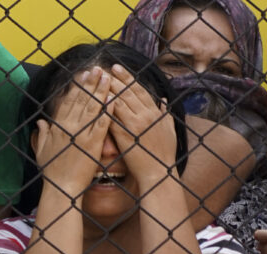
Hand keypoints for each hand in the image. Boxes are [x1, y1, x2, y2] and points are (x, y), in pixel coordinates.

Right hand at [34, 66, 111, 193]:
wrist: (61, 188)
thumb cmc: (52, 171)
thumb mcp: (42, 149)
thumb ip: (42, 133)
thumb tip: (41, 121)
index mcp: (58, 126)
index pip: (68, 101)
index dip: (77, 86)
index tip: (83, 74)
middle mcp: (69, 126)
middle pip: (81, 99)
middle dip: (90, 82)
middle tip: (98, 68)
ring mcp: (81, 134)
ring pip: (92, 107)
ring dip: (100, 90)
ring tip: (107, 77)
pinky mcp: (92, 144)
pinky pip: (101, 124)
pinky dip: (107, 111)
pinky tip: (113, 99)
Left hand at [108, 64, 176, 184]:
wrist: (159, 173)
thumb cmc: (164, 154)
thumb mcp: (169, 130)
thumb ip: (165, 114)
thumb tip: (163, 100)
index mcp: (155, 113)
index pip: (139, 90)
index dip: (127, 78)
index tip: (117, 68)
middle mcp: (146, 116)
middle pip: (128, 92)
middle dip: (115, 78)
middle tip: (103, 68)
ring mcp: (136, 125)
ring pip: (120, 101)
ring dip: (108, 89)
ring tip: (97, 79)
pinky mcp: (126, 136)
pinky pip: (113, 118)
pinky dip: (106, 108)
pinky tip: (97, 99)